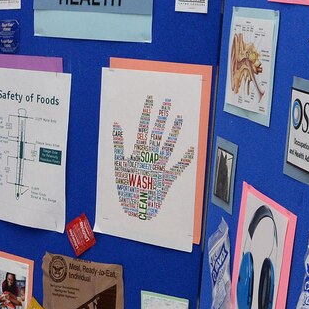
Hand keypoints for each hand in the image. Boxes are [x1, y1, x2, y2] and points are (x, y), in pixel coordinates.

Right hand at [111, 94, 195, 221]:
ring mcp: (160, 166)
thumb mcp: (118, 166)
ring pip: (169, 145)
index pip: (143, 128)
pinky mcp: (168, 178)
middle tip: (168, 102)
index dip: (147, 113)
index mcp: (138, 153)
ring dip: (174, 131)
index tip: (151, 100)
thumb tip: (116, 125)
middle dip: (162, 117)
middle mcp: (151, 157)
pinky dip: (186, 159)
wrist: (135, 209)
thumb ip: (118, 145)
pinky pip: (179, 167)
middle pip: (157, 133)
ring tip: (180, 118)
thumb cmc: (125, 188)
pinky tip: (192, 148)